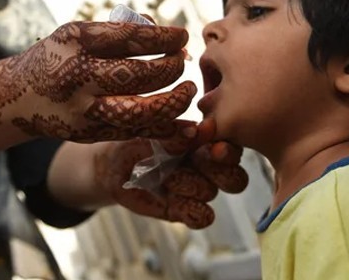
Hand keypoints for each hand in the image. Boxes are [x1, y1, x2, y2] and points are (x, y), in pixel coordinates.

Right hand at [0, 21, 195, 141]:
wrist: (19, 97)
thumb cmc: (58, 56)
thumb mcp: (76, 33)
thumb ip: (118, 30)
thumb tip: (165, 33)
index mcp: (75, 43)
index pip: (129, 37)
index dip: (162, 38)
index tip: (182, 37)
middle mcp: (78, 77)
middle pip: (135, 75)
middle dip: (169, 68)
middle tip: (182, 62)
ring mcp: (84, 109)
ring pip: (137, 112)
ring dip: (171, 102)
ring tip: (188, 90)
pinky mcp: (90, 134)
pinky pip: (135, 132)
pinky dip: (163, 126)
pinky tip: (182, 117)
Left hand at [92, 119, 248, 228]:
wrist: (113, 167)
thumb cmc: (134, 141)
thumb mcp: (149, 133)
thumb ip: (173, 133)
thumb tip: (195, 131)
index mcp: (205, 141)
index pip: (231, 147)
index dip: (227, 151)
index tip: (215, 148)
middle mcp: (207, 166)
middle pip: (235, 177)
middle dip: (219, 172)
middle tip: (196, 162)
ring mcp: (197, 189)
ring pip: (211, 192)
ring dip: (189, 185)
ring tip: (166, 177)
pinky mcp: (185, 210)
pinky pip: (203, 217)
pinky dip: (194, 212)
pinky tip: (175, 202)